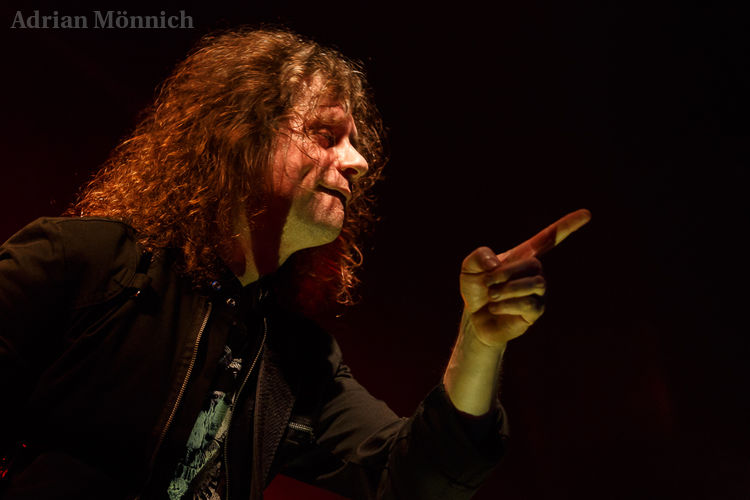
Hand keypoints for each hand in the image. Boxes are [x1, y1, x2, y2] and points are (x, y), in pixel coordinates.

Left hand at [460, 209, 590, 347]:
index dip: (567, 225)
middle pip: (534, 264)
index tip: (587, 213)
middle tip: (487, 284)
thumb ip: (479, 256)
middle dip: (506, 274)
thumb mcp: (469, 267)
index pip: (550, 238)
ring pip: (536, 284)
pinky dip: (506, 305)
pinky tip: (495, 308)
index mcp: (523, 255)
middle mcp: (535, 272)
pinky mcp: (535, 312)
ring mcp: (538, 292)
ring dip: (507, 289)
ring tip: (492, 296)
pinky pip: (529, 304)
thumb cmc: (476, 288)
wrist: (475, 318)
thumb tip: (497, 263)